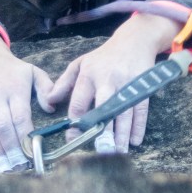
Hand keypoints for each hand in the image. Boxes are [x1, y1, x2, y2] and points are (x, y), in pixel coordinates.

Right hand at [0, 25, 54, 171]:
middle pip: (3, 127)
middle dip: (11, 149)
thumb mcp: (33, 72)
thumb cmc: (13, 70)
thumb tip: (52, 108)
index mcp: (15, 89)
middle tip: (19, 167)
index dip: (25, 136)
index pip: (20, 116)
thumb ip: (46, 88)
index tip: (32, 152)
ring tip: (5, 168)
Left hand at [47, 13, 180, 152]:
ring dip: (121, 134)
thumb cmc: (104, 56)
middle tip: (99, 149)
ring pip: (124, 112)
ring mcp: (126, 83)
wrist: (134, 41)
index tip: (72, 138)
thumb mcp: (81, 64)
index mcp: (88, 75)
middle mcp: (107, 80)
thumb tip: (49, 101)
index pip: (79, 102)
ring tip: (117, 151)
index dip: (75, 122)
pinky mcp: (142, 86)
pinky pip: (140, 109)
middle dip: (103, 129)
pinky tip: (135, 141)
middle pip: (104, 108)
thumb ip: (64, 83)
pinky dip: (138, 126)